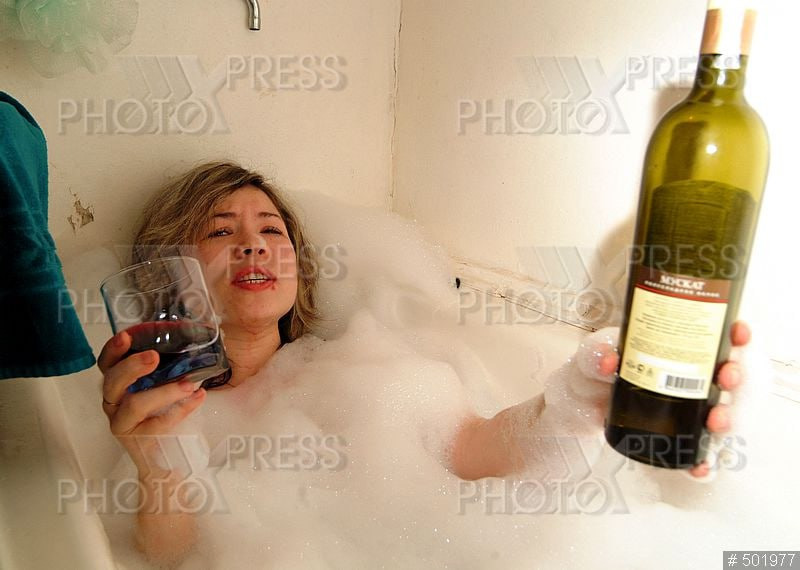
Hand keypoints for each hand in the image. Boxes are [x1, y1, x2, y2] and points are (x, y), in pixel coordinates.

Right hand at [97, 331, 206, 470]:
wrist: (167, 458)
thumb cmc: (164, 413)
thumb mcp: (163, 384)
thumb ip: (167, 365)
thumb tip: (193, 336)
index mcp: (118, 384)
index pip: (107, 364)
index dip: (113, 350)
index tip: (126, 336)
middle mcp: (115, 402)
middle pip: (112, 381)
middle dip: (131, 366)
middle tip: (153, 357)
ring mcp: (123, 422)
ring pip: (135, 404)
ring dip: (164, 391)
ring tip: (189, 383)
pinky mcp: (138, 440)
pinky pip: (158, 423)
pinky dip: (181, 409)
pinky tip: (198, 397)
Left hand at [595, 321, 750, 477]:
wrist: (577, 402)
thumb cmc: (593, 368)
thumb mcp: (593, 354)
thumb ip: (598, 354)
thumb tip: (609, 361)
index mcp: (681, 346)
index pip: (722, 337)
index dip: (740, 336)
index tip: (740, 334)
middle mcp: (695, 377)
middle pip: (738, 377)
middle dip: (743, 379)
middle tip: (728, 379)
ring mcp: (690, 409)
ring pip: (730, 414)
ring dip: (733, 419)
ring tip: (717, 422)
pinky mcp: (679, 437)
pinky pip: (702, 452)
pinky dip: (706, 462)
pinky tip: (701, 467)